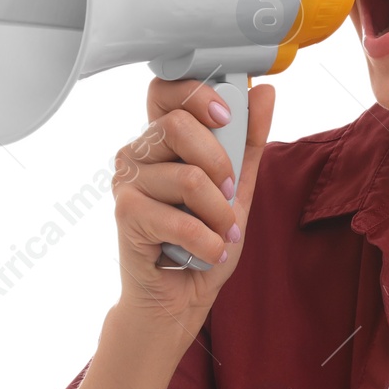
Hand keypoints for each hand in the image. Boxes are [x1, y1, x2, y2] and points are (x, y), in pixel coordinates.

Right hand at [111, 76, 274, 336]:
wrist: (180, 298)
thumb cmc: (203, 240)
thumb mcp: (238, 187)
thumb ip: (248, 141)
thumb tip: (263, 92)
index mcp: (162, 139)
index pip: (166, 90)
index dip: (197, 94)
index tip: (226, 116)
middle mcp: (138, 153)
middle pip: (177, 125)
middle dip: (220, 163)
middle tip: (229, 194)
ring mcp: (127, 182)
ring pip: (188, 177)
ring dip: (220, 215)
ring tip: (222, 234)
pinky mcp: (125, 215)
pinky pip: (180, 220)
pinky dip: (208, 243)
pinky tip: (209, 252)